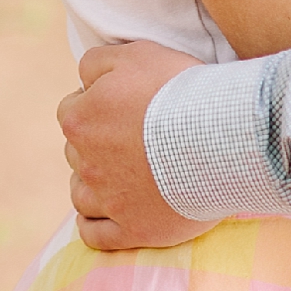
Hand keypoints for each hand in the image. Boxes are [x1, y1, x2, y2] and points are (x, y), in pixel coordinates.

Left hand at [56, 41, 207, 250]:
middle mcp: (86, 162)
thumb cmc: (178, 91)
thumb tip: (83, 80)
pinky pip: (95, 235)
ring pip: (80, 195)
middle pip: (77, 153)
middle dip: (96, 145)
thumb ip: (96, 63)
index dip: (94, 105)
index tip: (121, 106)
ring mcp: (108, 200)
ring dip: (91, 186)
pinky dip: (94, 226)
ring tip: (118, 178)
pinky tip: (106, 215)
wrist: (220, 137)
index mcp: (81, 120)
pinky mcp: (133, 229)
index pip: (70, 110)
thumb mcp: (134, 54)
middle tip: (131, 139)